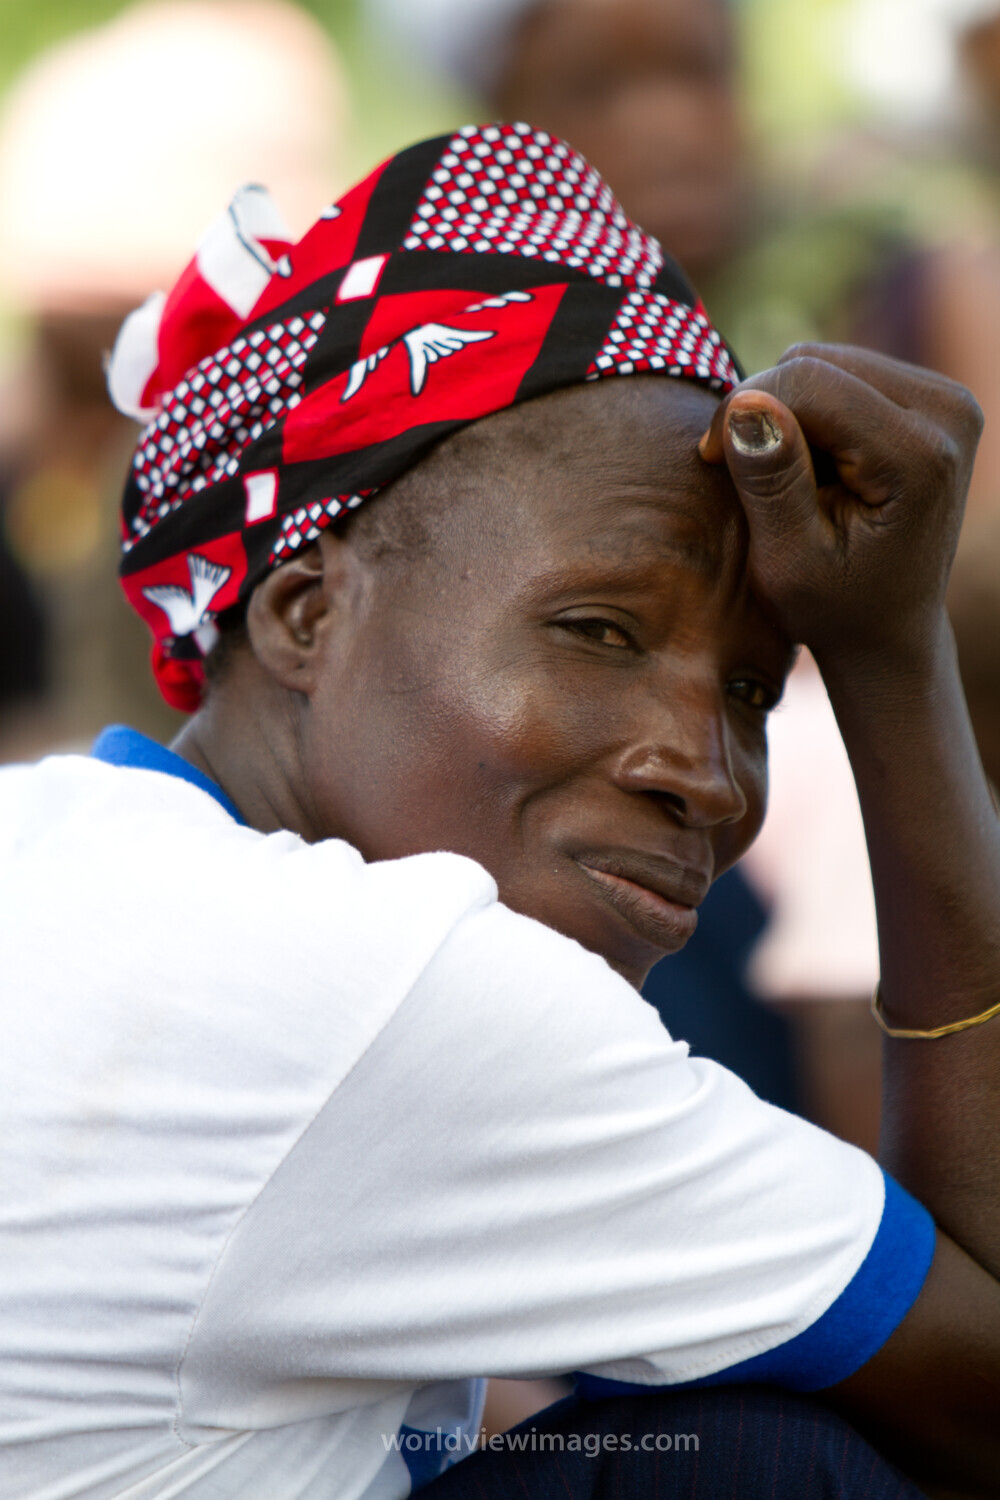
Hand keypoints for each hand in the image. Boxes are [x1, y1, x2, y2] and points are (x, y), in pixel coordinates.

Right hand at [698, 344, 982, 656]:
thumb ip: (771, 481)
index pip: (810, 382)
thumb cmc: (834, 609)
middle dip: (767, 411)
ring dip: (787, 413)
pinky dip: (810, 413)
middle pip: (817, 362)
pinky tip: (815, 467)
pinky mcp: (931, 396)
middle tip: (755, 482)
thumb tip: (744, 405)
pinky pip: (840, 372)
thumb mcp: (788, 562)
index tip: (710, 461)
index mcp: (920, 455)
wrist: (889, 629)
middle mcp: (948, 410)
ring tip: (792, 481)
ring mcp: (946, 399)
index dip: (743, 410)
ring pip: (824, 361)